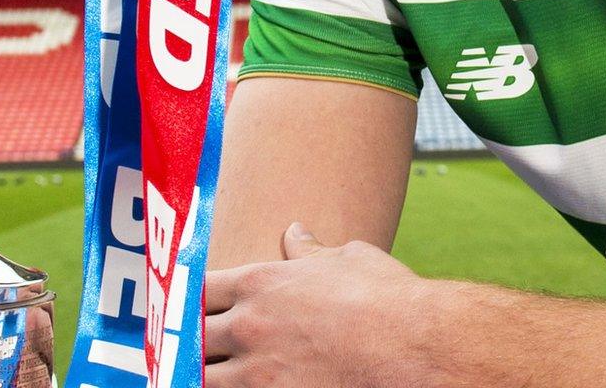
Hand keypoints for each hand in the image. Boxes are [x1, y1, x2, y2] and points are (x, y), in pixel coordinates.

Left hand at [203, 223, 434, 387]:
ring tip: (216, 373)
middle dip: (195, 341)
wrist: (413, 348)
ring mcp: (258, 372)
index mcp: (260, 283)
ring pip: (203, 377)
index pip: (200, 288)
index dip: (195, 300)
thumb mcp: (346, 259)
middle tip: (202, 347)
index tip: (197, 308)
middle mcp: (249, 325)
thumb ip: (310, 251)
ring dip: (209, 375)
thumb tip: (296, 232)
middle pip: (192, 336)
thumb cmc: (385, 299)